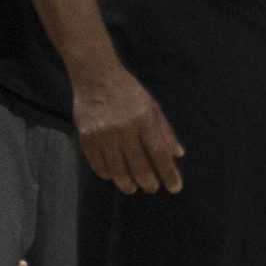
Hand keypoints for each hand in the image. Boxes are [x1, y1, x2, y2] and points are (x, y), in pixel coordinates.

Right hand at [74, 61, 184, 193]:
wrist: (96, 77)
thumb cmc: (128, 92)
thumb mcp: (153, 107)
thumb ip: (166, 131)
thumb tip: (178, 154)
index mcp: (144, 121)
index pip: (160, 154)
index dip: (168, 173)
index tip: (175, 187)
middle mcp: (124, 130)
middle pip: (138, 165)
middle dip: (148, 182)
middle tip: (152, 189)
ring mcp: (103, 134)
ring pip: (116, 169)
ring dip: (126, 183)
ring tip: (132, 188)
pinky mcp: (86, 137)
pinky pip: (97, 163)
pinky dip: (106, 173)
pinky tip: (112, 176)